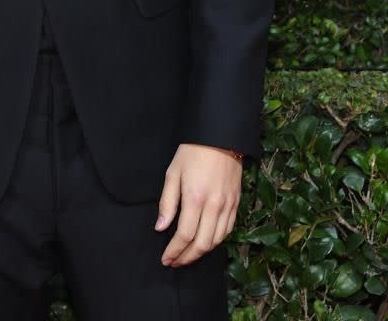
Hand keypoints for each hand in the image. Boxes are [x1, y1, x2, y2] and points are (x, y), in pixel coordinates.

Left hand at [154, 143, 241, 266]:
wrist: (220, 137)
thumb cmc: (192, 152)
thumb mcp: (172, 172)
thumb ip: (167, 202)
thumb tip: (161, 227)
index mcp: (195, 198)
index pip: (184, 235)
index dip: (174, 251)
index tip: (166, 259)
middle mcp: (214, 206)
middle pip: (202, 244)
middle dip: (187, 258)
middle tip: (175, 262)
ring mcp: (228, 206)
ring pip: (217, 241)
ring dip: (201, 253)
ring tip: (188, 255)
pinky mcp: (236, 203)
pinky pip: (228, 230)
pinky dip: (216, 241)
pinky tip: (206, 242)